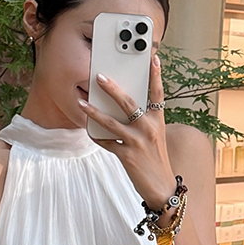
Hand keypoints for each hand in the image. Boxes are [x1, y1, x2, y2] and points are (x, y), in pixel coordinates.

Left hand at [86, 50, 174, 211]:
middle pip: (129, 103)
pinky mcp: (127, 156)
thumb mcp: (156, 136)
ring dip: (94, 111)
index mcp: (158, 121)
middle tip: (99, 76)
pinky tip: (88, 129)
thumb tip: (122, 107)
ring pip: (112, 122)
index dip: (156, 75)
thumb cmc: (156, 159)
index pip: (158, 93)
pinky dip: (96, 136)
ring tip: (82, 102)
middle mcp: (149, 129)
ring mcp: (137, 142)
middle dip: (113, 89)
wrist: (161, 187)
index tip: (153, 58)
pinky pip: (106, 142)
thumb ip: (143, 121)